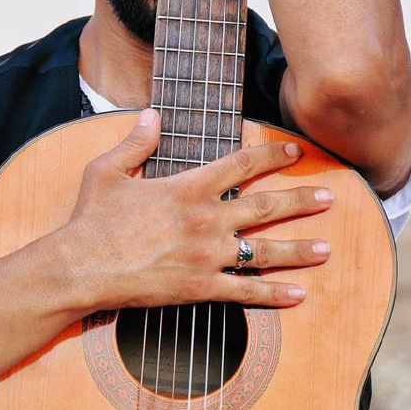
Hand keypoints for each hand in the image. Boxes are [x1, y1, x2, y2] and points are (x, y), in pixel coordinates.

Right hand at [60, 108, 332, 313]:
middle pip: (265, 206)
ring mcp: (206, 255)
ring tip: (327, 248)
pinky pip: (245, 291)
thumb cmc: (90, 220)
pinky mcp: (199, 287)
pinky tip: (299, 294)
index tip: (295, 151)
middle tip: (329, 197)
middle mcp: (206, 219)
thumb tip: (152, 114)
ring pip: (265, 250)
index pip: (240, 164)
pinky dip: (274, 294)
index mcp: (187, 187)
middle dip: (301, 200)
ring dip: (299, 249)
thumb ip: (135, 142)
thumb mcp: (106, 170)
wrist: (80, 268)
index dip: (271, 155)